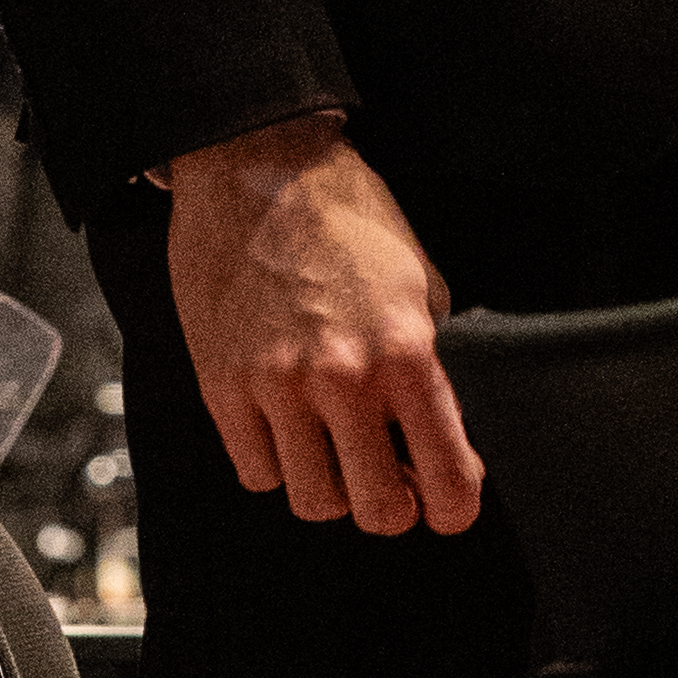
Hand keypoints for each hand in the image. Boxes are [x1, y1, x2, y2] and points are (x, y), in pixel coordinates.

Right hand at [167, 116, 478, 537]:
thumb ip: (431, 361)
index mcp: (406, 352)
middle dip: (393, 507)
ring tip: (337, 451)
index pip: (446, 477)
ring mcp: (276, 387)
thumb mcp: (420, 280)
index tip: (448, 507)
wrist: (256, 167)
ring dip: (332, 487)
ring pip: (313, 501)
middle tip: (391, 482)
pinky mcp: (222, 386)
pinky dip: (277, 463)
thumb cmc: (345, 217)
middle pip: (377, 511)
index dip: (454, 508)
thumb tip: (436, 433)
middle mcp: (343, 378)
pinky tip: (288, 428)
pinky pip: (256, 471)